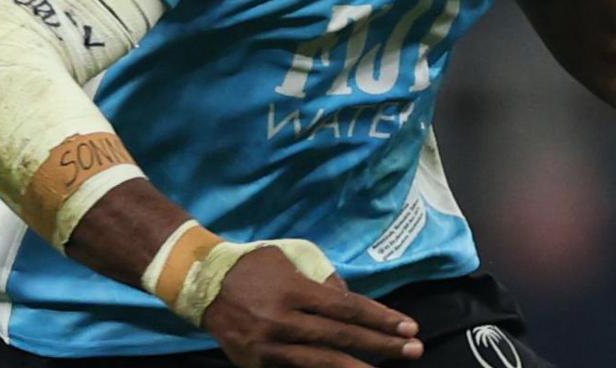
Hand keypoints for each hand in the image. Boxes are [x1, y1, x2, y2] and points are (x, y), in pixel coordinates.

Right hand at [201, 247, 423, 367]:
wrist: (201, 283)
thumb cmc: (255, 266)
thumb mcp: (293, 259)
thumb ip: (323, 280)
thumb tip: (351, 304)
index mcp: (294, 291)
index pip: (347, 308)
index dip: (380, 319)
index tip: (408, 327)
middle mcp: (282, 321)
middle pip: (340, 337)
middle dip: (380, 345)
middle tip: (414, 350)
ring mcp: (267, 347)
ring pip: (319, 362)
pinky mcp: (254, 364)